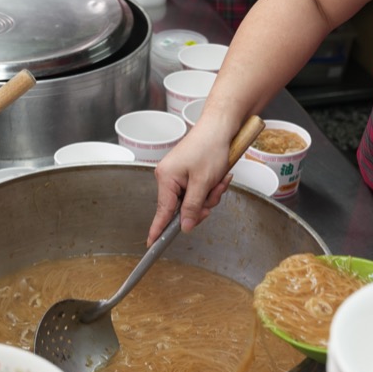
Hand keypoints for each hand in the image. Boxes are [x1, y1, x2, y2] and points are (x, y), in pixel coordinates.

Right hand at [148, 116, 237, 244]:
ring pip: (194, 200)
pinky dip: (211, 187)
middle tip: (215, 192)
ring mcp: (178, 175)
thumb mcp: (204, 182)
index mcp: (166, 178)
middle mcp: (168, 177)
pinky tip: (219, 176)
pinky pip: (199, 191)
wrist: (221, 126)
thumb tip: (185, 227)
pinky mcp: (188, 173)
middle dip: (203, 204)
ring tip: (219, 179)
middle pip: (182, 208)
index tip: (151, 245)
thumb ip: (193, 207)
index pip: (162, 211)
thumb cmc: (210, 147)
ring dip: (210, 194)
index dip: (158, 230)